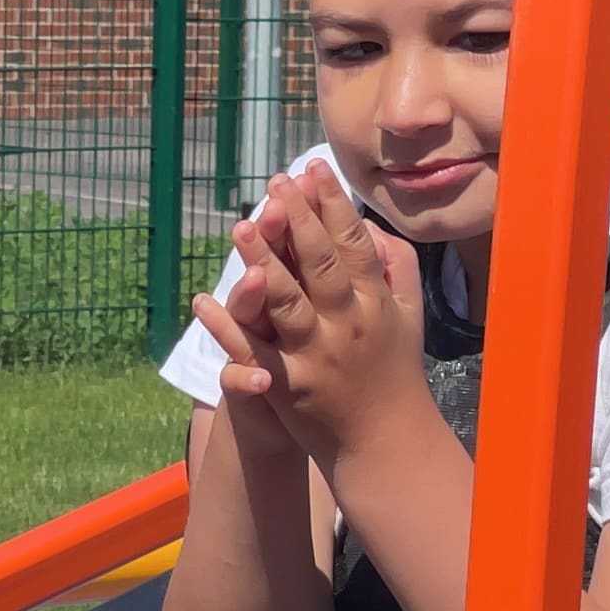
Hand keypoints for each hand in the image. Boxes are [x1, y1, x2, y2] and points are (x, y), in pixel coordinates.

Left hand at [187, 164, 429, 463]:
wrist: (386, 441)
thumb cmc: (395, 371)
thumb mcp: (408, 314)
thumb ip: (396, 266)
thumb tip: (373, 226)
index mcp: (376, 301)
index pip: (353, 243)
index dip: (332, 204)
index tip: (312, 168)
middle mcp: (347, 323)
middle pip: (318, 262)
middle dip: (296, 217)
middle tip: (273, 182)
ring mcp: (316, 355)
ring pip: (284, 300)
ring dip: (260, 261)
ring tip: (238, 224)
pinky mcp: (287, 384)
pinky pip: (251, 350)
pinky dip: (225, 326)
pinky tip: (202, 299)